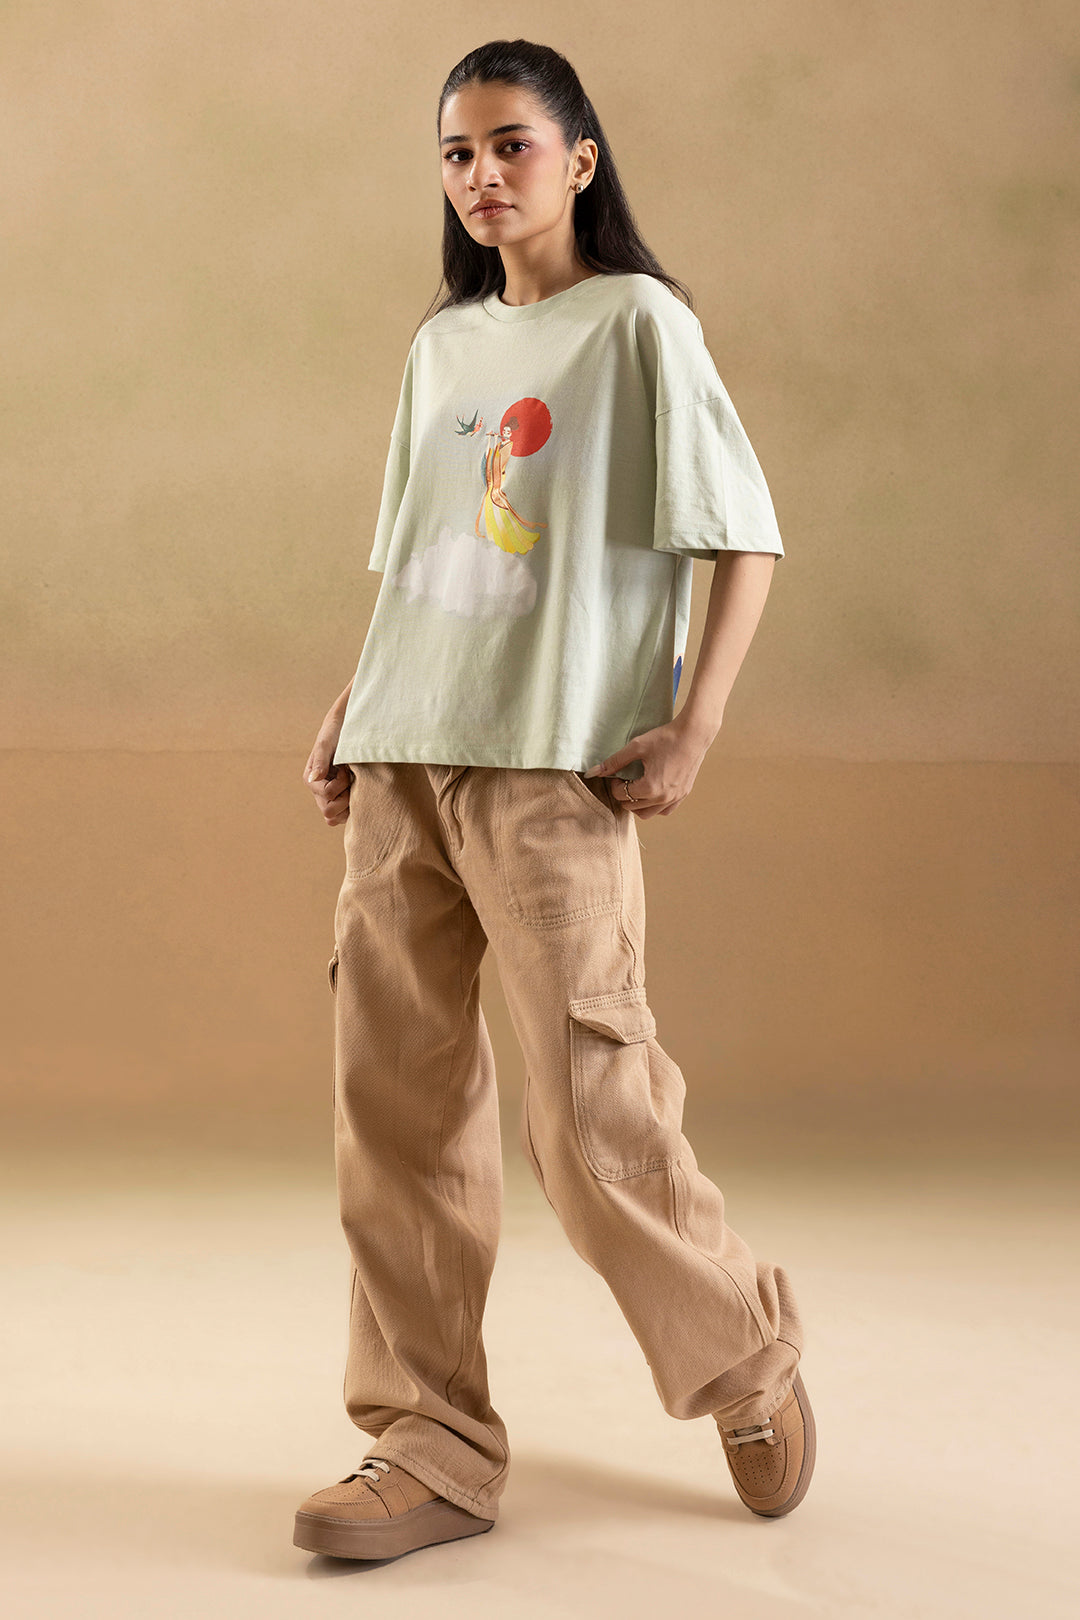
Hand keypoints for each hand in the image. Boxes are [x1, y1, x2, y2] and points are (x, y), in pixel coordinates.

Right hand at [302, 716, 350, 826]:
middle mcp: (319, 791)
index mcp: (311, 780)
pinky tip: (359, 790)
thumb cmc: (336, 732)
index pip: (327, 796)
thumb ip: (320, 761)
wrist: (348, 726)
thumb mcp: (327, 744)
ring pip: (337, 818)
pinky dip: (355, 806)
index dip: (340, 785)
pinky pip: (346, 814)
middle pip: (329, 814)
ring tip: (355, 785)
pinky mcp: (343, 797)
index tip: (346, 769)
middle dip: (344, 799)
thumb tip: (313, 779)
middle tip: (351, 781)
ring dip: (349, 805)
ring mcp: (332, 796)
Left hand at [583, 713, 711, 818]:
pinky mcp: (682, 795)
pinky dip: (654, 806)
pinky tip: (651, 792)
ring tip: (636, 787)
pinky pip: (664, 811)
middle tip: (625, 778)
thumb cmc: (665, 738)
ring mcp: (674, 798)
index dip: (614, 784)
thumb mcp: (636, 747)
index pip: (622, 795)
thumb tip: (594, 772)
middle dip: (624, 794)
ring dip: (637, 804)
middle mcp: (663, 798)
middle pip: (632, 807)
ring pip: (647, 814)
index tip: (617, 773)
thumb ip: (614, 761)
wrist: (694, 734)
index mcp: (650, 787)